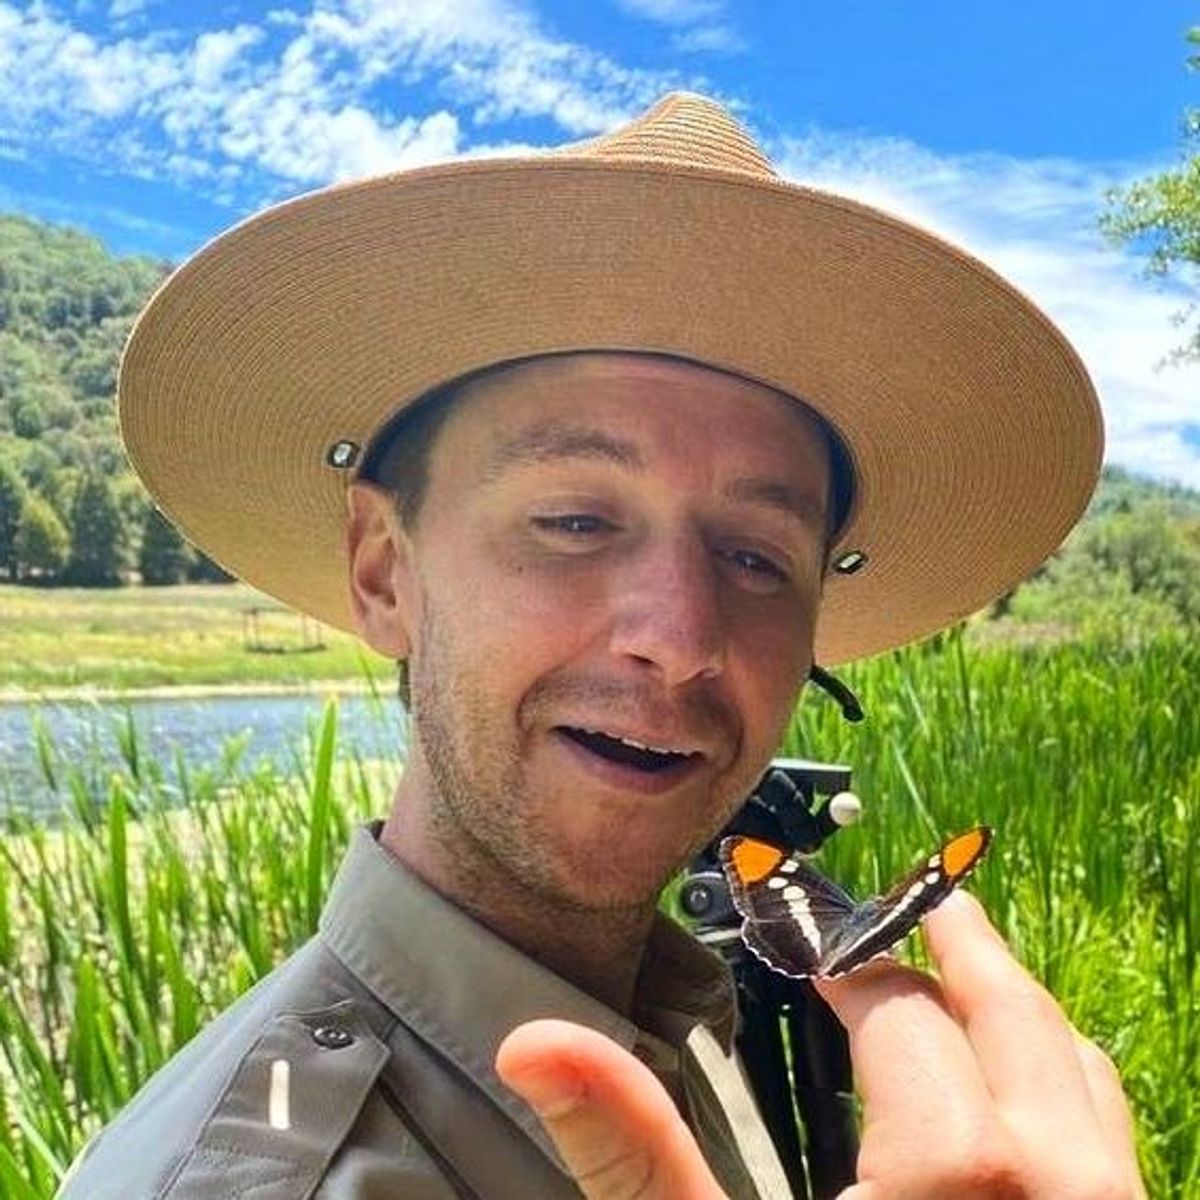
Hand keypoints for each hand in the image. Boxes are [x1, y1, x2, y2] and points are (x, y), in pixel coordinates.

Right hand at [496, 891, 1144, 1198]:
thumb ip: (630, 1152)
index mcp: (956, 1177)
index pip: (902, 1009)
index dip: (848, 960)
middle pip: (1014, 1014)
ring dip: (1016, 1010)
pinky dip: (1061, 1087)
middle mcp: (1064, 1193)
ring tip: (960, 972)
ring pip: (1080, 1074)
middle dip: (954, 945)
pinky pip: (1112, 1145)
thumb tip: (532, 1042)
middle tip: (911, 899)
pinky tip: (1017, 1095)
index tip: (810, 939)